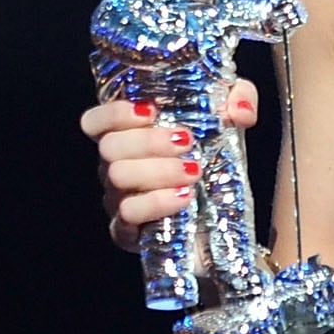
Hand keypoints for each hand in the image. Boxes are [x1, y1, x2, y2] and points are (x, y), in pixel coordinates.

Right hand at [80, 83, 257, 249]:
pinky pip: (128, 215)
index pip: (94, 121)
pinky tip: (184, 197)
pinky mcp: (128, 232)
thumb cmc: (217, 164)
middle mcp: (115, 167)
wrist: (224, 223)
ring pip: (118, 178)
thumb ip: (239, 100)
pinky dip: (156, 203)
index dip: (113, 113)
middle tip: (187, 142)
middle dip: (149, 141)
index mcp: (129, 137)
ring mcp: (118, 200)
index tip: (150, 110)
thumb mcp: (230, 121)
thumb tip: (238, 112)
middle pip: (109, 147)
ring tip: (194, 171)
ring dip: (158, 171)